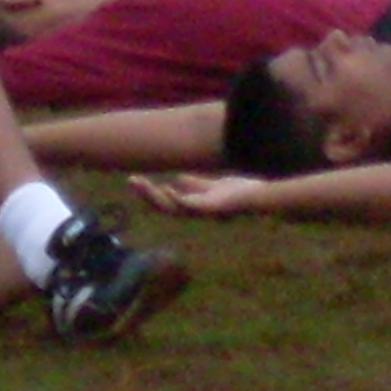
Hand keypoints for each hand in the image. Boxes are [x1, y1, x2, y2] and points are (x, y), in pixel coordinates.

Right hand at [130, 171, 269, 218]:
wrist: (260, 197)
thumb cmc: (238, 193)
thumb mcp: (211, 186)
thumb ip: (195, 184)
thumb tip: (175, 179)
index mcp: (192, 204)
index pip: (164, 201)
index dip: (148, 193)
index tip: (134, 180)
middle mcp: (194, 211)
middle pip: (163, 206)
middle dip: (146, 194)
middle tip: (130, 180)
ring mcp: (203, 211)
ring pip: (173, 208)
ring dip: (155, 196)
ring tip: (141, 183)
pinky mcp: (213, 208)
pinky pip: (192, 206)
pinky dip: (178, 199)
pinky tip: (168, 189)